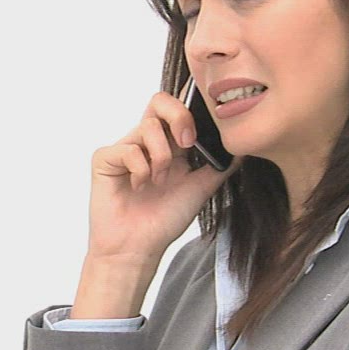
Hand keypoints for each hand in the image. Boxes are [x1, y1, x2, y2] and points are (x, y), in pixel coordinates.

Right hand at [84, 90, 240, 265]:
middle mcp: (146, 142)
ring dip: (161, 158)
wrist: (138, 249)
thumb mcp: (202, 188)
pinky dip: (141, 171)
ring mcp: (125, 148)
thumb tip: (244, 145)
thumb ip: (221, 165)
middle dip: (179, 117)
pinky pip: (128, 149)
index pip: (178, 108)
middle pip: (160, 100)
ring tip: (159, 182)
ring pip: (148, 126)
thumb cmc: (164, 221)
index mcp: (169, 144)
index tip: (206, 122)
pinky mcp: (105, 159)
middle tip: (187, 144)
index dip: (191, 103)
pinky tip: (139, 188)